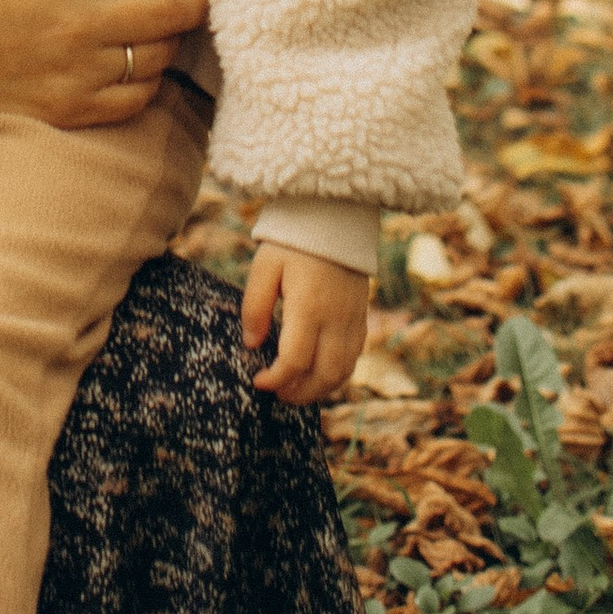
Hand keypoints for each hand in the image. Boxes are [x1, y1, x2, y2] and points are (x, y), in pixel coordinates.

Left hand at [241, 248, 369, 404]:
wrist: (334, 218)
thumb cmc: (293, 243)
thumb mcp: (264, 268)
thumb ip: (255, 307)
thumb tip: (251, 344)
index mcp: (309, 306)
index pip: (294, 360)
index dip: (275, 379)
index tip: (258, 381)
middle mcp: (336, 318)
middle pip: (324, 375)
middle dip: (299, 394)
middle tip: (277, 395)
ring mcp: (353, 319)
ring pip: (343, 371)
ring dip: (320, 389)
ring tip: (295, 391)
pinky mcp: (361, 317)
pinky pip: (354, 357)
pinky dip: (337, 374)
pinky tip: (317, 373)